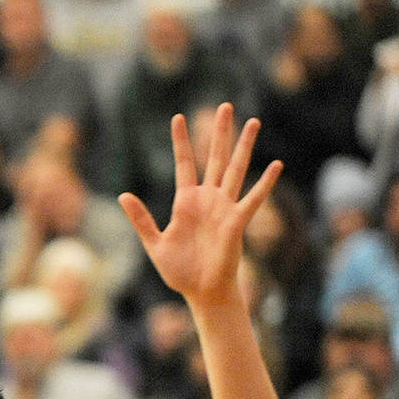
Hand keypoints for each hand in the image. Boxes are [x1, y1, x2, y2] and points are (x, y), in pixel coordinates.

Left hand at [118, 103, 281, 310]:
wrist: (201, 291)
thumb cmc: (179, 270)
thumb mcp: (154, 243)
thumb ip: (140, 219)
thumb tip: (123, 195)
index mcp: (186, 202)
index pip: (185, 164)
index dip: (181, 141)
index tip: (177, 117)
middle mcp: (208, 199)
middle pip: (214, 158)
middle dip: (219, 132)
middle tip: (223, 106)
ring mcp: (224, 208)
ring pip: (235, 170)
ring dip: (244, 146)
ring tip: (252, 121)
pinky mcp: (237, 222)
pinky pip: (253, 199)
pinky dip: (264, 183)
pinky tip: (276, 165)